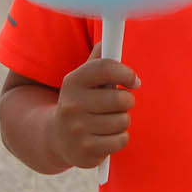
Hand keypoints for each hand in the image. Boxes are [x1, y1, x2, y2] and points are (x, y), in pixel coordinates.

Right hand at [51, 44, 138, 169]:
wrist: (57, 138)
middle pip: (121, 99)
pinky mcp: (86, 150)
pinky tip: (106, 137)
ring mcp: (77, 129)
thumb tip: (107, 42)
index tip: (134, 81)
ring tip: (108, 121)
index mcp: (73, 82)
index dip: (126, 73)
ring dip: (122, 121)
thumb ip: (97, 62)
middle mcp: (71, 104)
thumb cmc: (80, 103)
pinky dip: (120, 138)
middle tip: (117, 105)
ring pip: (123, 120)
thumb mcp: (83, 81)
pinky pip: (121, 140)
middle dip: (126, 102)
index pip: (106, 68)